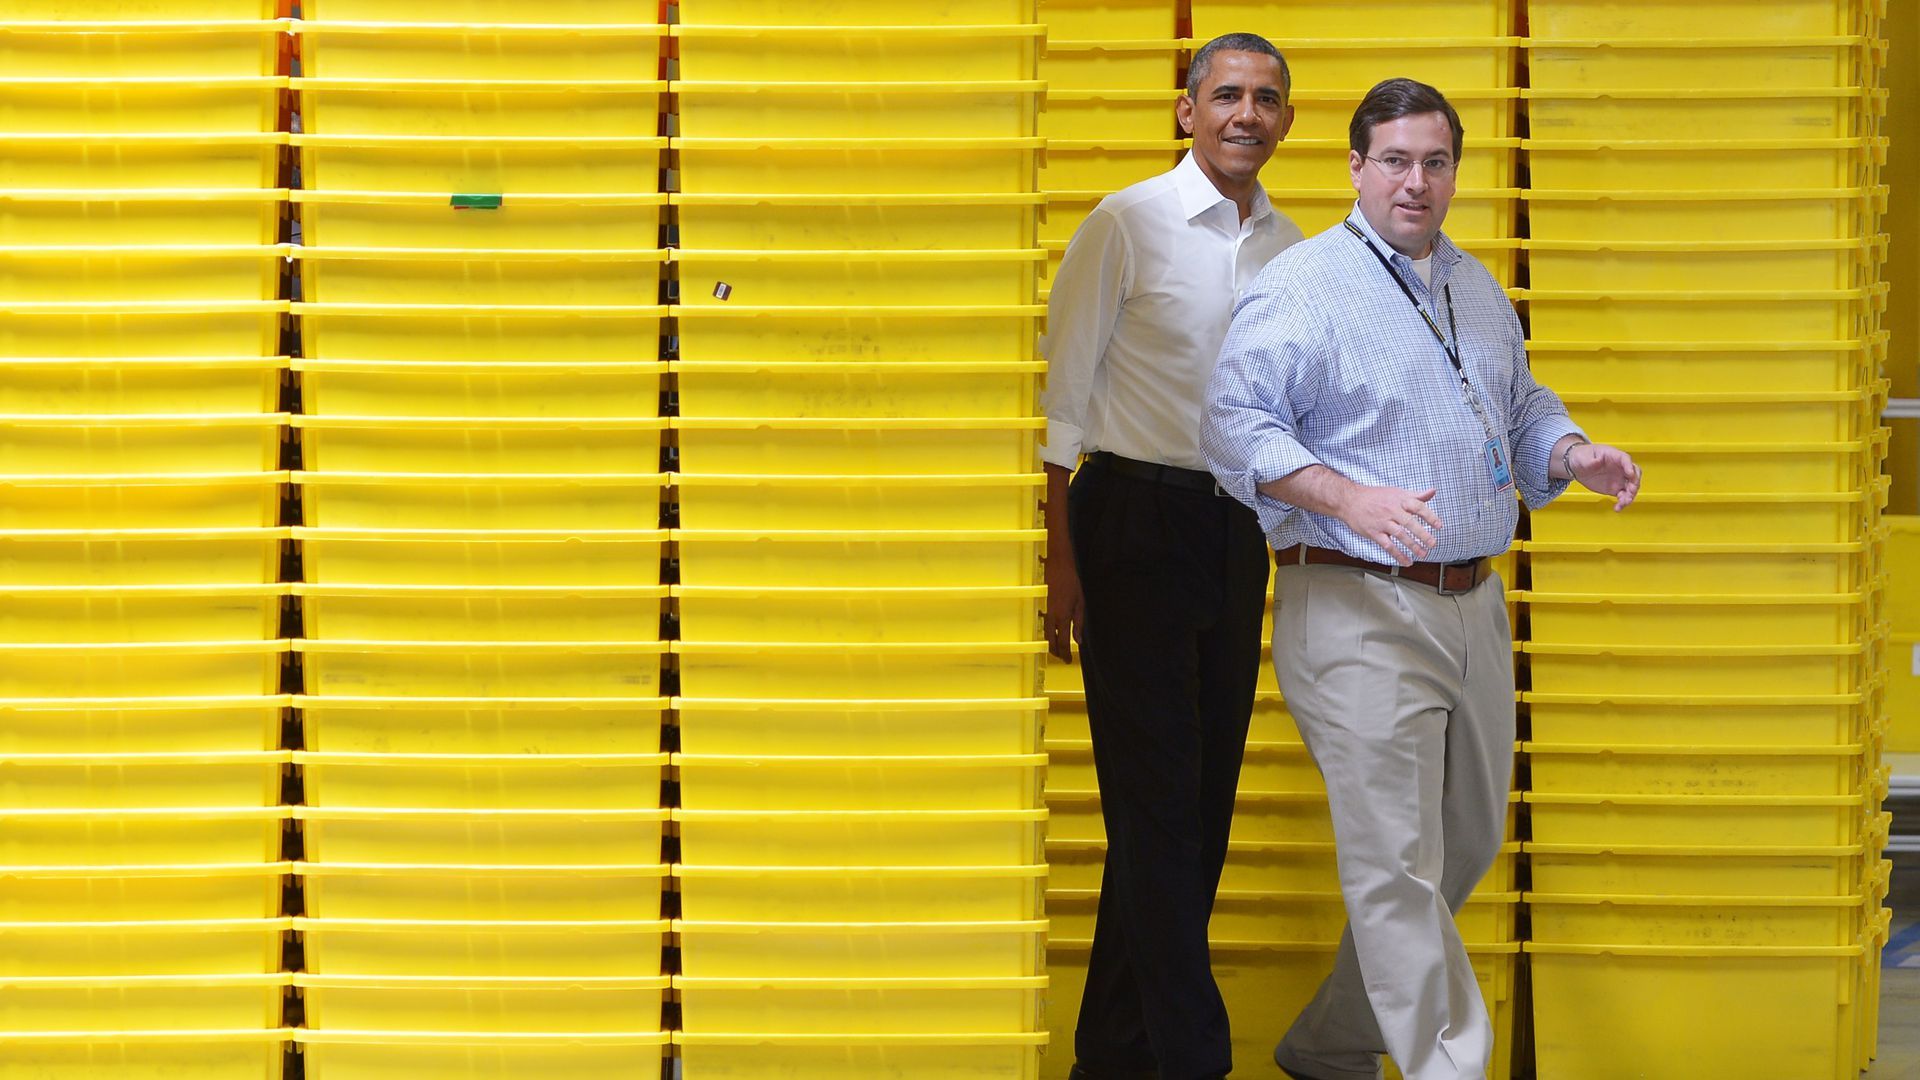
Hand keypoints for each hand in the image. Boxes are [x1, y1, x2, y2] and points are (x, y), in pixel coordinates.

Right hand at [1044, 547, 1085, 662]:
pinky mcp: (1043, 607)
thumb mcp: (1080, 603)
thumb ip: (1079, 624)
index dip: (1065, 654)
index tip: (1069, 661)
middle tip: (1063, 658)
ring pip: (1046, 634)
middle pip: (1051, 641)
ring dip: (1051, 644)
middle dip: (1057, 652)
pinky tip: (1052, 634)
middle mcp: (1052, 617)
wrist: (1058, 566)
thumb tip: (1078, 641)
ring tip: (1057, 650)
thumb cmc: (1072, 583)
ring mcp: (1046, 612)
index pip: (1063, 642)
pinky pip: (1043, 625)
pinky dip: (1047, 634)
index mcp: (1063, 617)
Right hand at [1338, 485, 1442, 565]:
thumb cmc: (1374, 496)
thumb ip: (1415, 495)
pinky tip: (1406, 561)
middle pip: (1410, 523)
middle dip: (1423, 534)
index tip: (1439, 526)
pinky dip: (1398, 554)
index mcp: (1399, 500)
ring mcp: (1383, 522)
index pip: (1418, 507)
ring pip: (1400, 535)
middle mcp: (1391, 510)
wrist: (1350, 500)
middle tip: (1432, 543)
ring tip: (1423, 554)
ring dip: (1413, 546)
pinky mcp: (1374, 533)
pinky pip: (1388, 545)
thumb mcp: (1396, 492)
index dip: (1430, 516)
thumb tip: (1432, 492)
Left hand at [1569, 443, 1640, 510]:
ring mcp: (1619, 478)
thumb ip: (1591, 460)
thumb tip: (1597, 461)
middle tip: (1630, 491)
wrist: (1578, 467)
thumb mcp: (1584, 457)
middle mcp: (1620, 468)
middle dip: (1635, 483)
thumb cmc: (1583, 456)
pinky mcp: (1615, 488)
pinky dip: (1622, 502)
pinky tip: (1618, 507)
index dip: (1629, 466)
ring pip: (1631, 487)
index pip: (1625, 459)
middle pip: (1634, 474)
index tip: (1630, 474)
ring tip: (1623, 503)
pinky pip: (1623, 496)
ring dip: (1630, 495)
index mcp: (1614, 456)